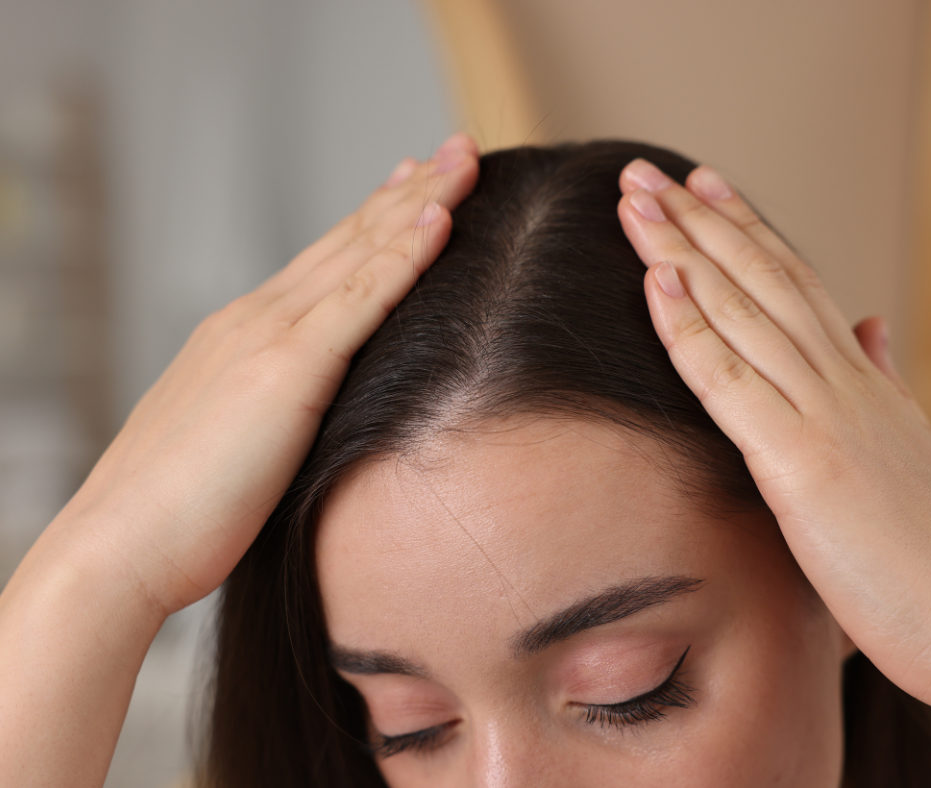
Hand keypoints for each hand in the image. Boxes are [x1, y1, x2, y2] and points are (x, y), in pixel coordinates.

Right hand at [0, 133, 479, 787]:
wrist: (122, 546)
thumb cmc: (179, 511)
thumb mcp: (240, 440)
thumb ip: (278, 410)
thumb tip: (313, 415)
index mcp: (247, 334)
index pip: (327, 264)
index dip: (377, 222)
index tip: (418, 189)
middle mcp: (258, 318)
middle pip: (349, 241)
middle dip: (409, 191)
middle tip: (457, 149)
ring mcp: (271, 337)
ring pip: (360, 254)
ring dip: (418, 203)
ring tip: (464, 159)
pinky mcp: (287, 370)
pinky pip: (360, 302)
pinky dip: (401, 258)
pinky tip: (440, 221)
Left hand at [617, 158, 930, 706]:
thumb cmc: (930, 547)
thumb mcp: (906, 445)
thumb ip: (883, 381)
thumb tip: (870, 326)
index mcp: (857, 380)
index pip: (794, 282)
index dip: (744, 226)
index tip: (703, 182)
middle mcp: (840, 381)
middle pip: (760, 278)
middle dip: (697, 219)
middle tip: (645, 171)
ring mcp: (823, 415)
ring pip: (741, 311)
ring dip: (681, 249)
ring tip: (635, 200)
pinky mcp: (802, 464)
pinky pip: (730, 382)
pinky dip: (690, 328)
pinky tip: (657, 281)